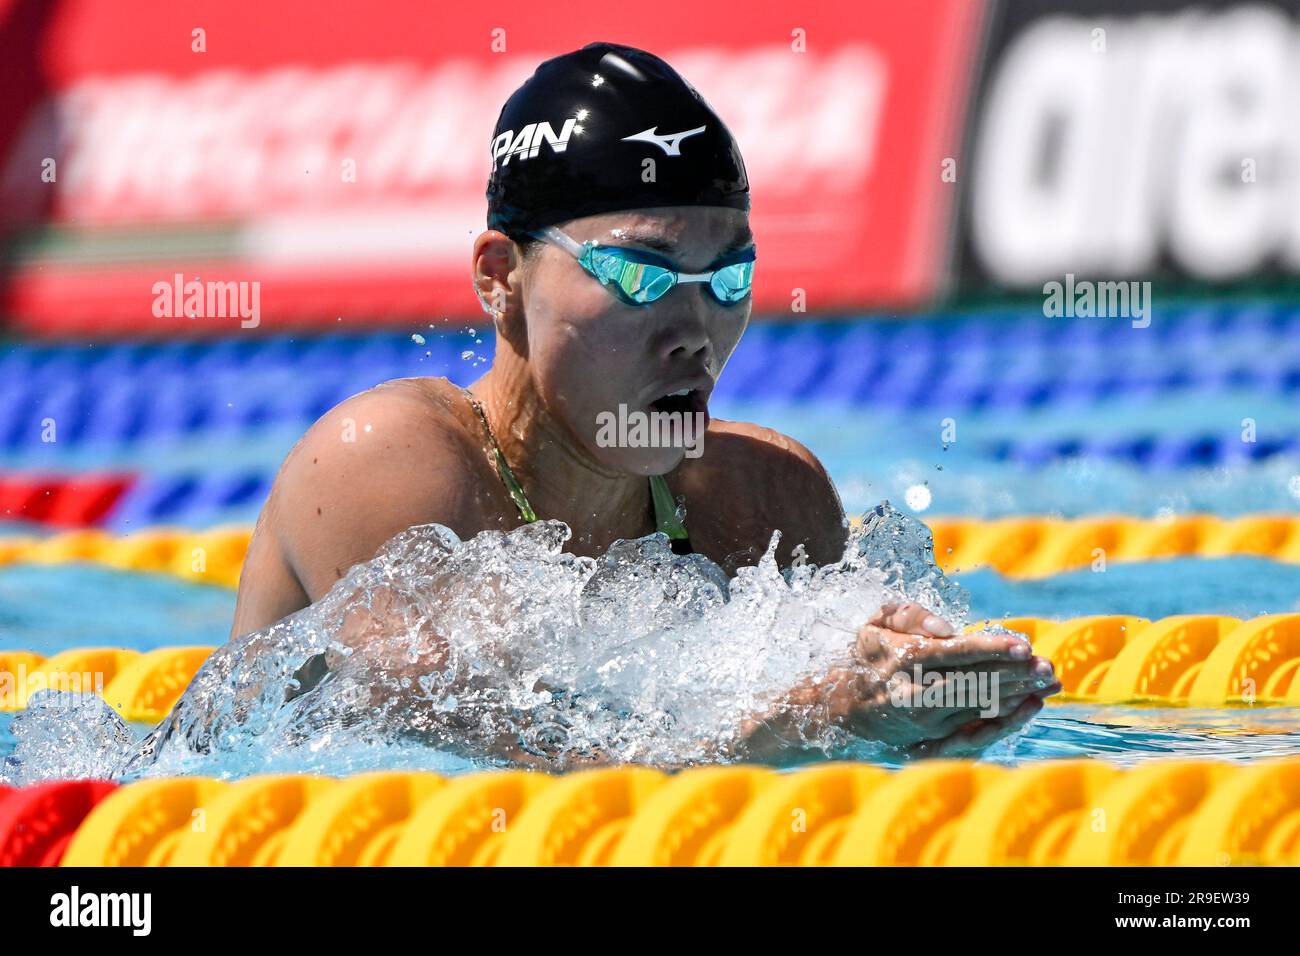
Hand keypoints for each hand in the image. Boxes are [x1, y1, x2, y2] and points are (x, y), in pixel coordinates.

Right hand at [739, 602, 1060, 759]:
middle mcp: (914, 695)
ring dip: (1018, 695)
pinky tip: (1028, 707)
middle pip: (976, 683)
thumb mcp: (875, 622)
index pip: (955, 654)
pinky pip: (975, 733)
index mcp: (901, 660)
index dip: (992, 650)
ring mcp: (924, 723)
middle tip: (1051, 668)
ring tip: (1048, 682)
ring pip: (980, 708)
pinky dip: (1005, 721)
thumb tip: (946, 630)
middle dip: (1017, 675)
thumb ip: (911, 615)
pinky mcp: (930, 742)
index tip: (1025, 646)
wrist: (835, 709)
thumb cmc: (862, 655)